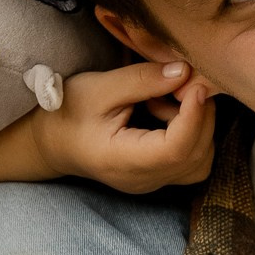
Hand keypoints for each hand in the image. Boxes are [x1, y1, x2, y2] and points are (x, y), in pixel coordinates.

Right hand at [31, 60, 217, 193]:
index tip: (196, 84)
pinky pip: (191, 162)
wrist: (53, 141)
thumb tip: (185, 72)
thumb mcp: (98, 88)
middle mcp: (141, 180)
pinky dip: (192, 136)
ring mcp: (151, 183)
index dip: (195, 116)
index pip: (175, 150)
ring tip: (167, 100)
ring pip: (200, 162)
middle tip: (182, 83)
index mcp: (121, 161)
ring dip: (197, 126)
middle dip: (200, 116)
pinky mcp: (157, 176)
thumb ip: (142, 80)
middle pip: (195, 156)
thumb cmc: (68, 112)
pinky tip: (168, 114)